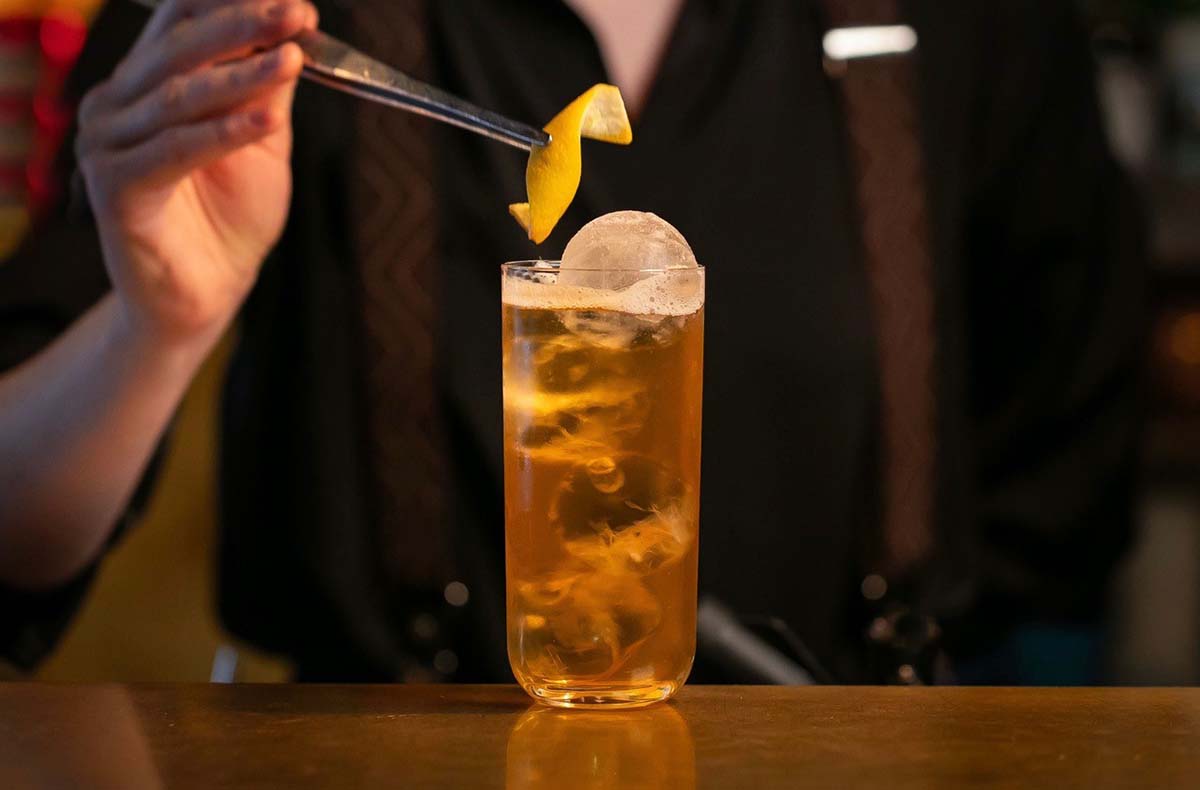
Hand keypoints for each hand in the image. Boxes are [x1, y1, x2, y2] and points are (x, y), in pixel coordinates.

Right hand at [76, 0, 317, 342]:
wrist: (209, 292)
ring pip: (180, 99)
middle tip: (293, 14)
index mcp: (143, 85)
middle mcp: (115, 106)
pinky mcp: (114, 188)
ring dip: (241, 77)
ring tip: (292, 60)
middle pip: (179, 50)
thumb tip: (291, 34)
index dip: (233, 7)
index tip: (294, 5)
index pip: (180, 24)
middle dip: (242, 27)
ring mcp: (106, 145)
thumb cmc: (232, 217)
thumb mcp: (262, 143)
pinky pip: (175, 151)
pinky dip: (223, 134)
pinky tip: (267, 123)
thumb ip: (267, 92)